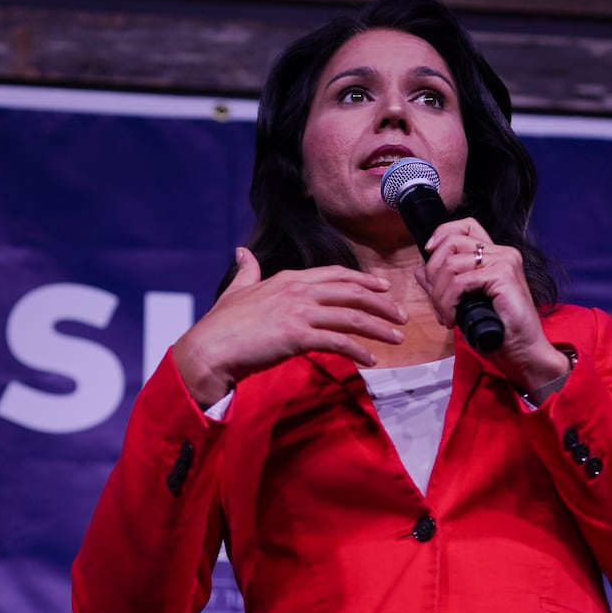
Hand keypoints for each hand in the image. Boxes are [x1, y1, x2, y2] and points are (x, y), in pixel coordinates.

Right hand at [173, 247, 408, 407]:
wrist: (209, 349)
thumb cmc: (221, 325)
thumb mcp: (237, 290)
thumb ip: (247, 271)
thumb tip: (242, 251)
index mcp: (289, 279)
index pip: (336, 275)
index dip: (364, 280)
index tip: (384, 287)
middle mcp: (298, 291)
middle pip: (352, 293)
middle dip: (381, 303)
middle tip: (401, 316)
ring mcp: (299, 313)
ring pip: (351, 317)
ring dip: (378, 328)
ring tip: (397, 338)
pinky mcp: (297, 336)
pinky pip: (338, 342)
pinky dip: (359, 351)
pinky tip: (372, 361)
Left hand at [414, 219, 570, 391]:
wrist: (523, 352)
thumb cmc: (497, 331)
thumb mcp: (462, 304)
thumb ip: (443, 284)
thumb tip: (420, 269)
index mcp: (495, 255)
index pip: (466, 225)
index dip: (442, 233)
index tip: (428, 254)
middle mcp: (502, 252)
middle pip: (452, 242)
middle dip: (433, 272)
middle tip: (437, 302)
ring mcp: (504, 262)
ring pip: (450, 264)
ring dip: (438, 294)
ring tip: (445, 315)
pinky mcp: (502, 276)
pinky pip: (459, 283)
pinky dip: (448, 303)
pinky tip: (452, 319)